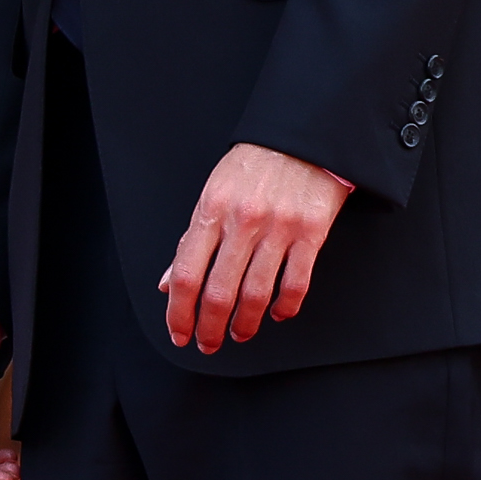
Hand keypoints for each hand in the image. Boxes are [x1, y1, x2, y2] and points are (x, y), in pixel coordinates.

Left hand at [158, 142, 348, 352]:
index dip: (179, 311)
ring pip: (256, 293)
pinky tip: (276, 314)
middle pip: (219, 291)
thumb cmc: (254, 164)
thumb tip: (169, 281)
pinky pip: (296, 283)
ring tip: (239, 334)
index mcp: (211, 209)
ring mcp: (278, 228)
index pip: (187, 273)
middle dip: (209, 326)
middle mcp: (242, 221)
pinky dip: (285, 306)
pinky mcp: (311, 233)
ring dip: (245, 323)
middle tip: (208, 343)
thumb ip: (192, 239)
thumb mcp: (213, 192)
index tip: (179, 332)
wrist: (302, 136)